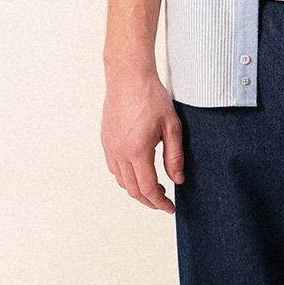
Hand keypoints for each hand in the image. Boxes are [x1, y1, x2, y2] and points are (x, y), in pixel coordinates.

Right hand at [102, 66, 184, 213]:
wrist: (128, 76)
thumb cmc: (151, 96)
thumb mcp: (172, 126)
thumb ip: (175, 156)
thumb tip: (177, 179)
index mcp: (137, 151)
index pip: (149, 188)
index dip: (160, 203)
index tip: (170, 208)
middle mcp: (120, 152)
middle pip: (133, 190)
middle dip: (150, 201)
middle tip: (164, 202)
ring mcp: (110, 147)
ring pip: (121, 181)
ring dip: (137, 190)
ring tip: (154, 187)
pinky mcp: (106, 140)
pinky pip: (114, 168)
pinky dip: (126, 177)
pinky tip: (138, 172)